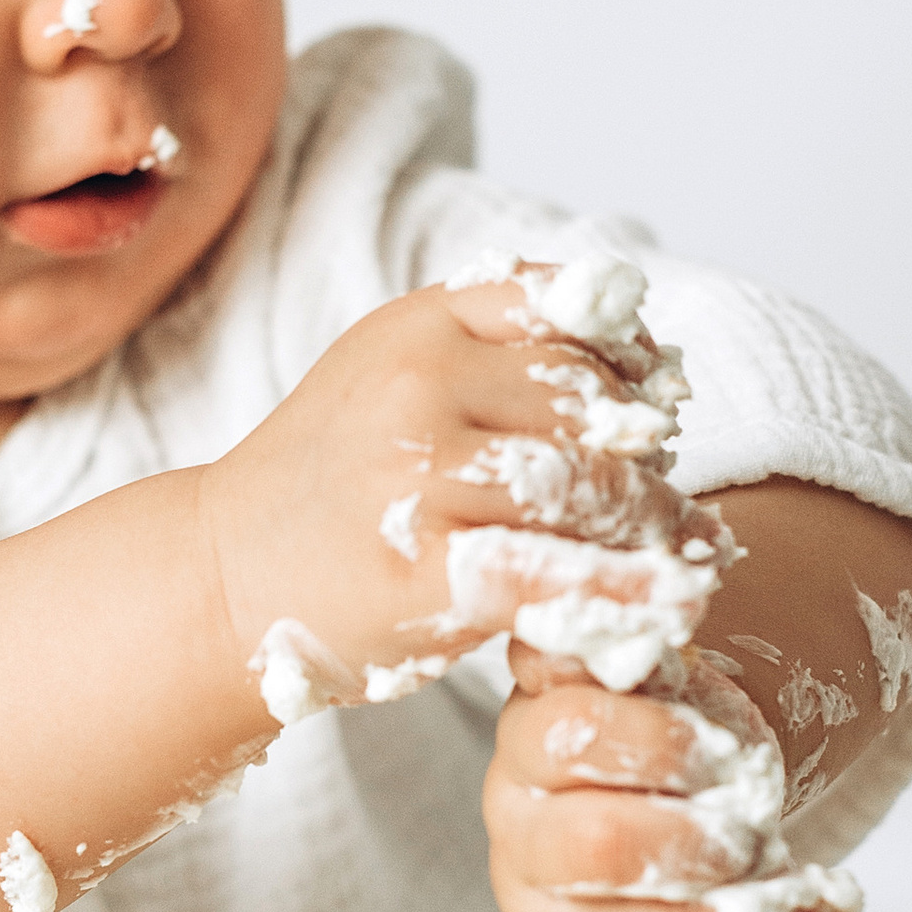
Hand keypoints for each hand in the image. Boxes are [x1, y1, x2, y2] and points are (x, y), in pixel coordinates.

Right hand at [197, 279, 726, 714]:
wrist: (220, 578)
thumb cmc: (327, 488)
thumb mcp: (390, 375)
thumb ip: (488, 348)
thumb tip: (640, 355)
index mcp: (418, 324)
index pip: (566, 310)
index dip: (629, 357)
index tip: (659, 402)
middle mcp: (420, 385)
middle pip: (591, 403)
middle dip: (644, 451)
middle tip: (673, 497)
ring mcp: (421, 479)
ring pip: (591, 486)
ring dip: (657, 523)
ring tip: (691, 548)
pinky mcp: (429, 573)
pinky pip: (560, 574)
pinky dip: (629, 590)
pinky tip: (669, 601)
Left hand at [486, 641, 898, 911]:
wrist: (683, 756)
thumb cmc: (713, 848)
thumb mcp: (760, 905)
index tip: (781, 909)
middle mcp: (522, 841)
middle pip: (590, 842)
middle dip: (693, 843)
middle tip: (751, 833)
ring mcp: (520, 749)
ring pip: (574, 739)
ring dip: (675, 747)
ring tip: (732, 759)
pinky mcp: (538, 670)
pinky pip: (561, 649)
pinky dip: (623, 650)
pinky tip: (678, 661)